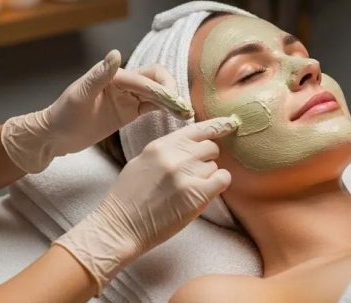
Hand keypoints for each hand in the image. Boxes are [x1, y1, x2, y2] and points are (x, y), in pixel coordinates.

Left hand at [1, 50, 193, 172]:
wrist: (54, 136)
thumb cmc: (63, 114)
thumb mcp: (79, 95)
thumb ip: (99, 75)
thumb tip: (115, 53)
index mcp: (114, 76)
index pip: (145, 78)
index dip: (161, 89)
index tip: (174, 102)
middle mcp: (123, 84)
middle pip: (156, 80)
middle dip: (171, 91)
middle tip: (183, 108)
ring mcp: (127, 99)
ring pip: (157, 95)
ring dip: (171, 101)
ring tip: (186, 114)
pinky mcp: (128, 113)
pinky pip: (151, 108)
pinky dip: (165, 110)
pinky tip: (176, 118)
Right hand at [54, 116, 239, 290]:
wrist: (120, 227)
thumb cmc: (128, 198)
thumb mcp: (142, 162)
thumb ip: (166, 151)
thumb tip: (190, 146)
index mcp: (160, 145)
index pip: (197, 128)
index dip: (217, 126)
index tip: (230, 124)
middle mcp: (175, 155)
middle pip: (210, 146)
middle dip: (207, 159)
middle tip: (194, 175)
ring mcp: (186, 174)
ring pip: (214, 165)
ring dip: (207, 176)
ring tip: (188, 190)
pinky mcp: (196, 194)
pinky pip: (223, 179)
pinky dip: (218, 184)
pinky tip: (205, 193)